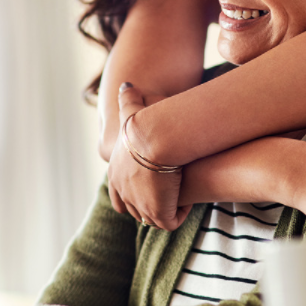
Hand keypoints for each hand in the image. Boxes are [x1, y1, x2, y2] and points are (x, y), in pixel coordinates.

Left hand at [108, 83, 190, 230]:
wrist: (155, 138)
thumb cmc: (146, 123)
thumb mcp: (133, 111)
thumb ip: (128, 99)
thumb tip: (127, 84)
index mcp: (115, 175)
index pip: (118, 196)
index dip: (133, 195)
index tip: (150, 188)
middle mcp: (124, 193)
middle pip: (135, 211)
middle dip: (151, 205)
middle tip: (168, 195)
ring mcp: (139, 206)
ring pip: (153, 218)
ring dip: (166, 209)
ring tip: (181, 198)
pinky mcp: (158, 213)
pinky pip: (170, 221)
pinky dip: (180, 213)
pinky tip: (189, 200)